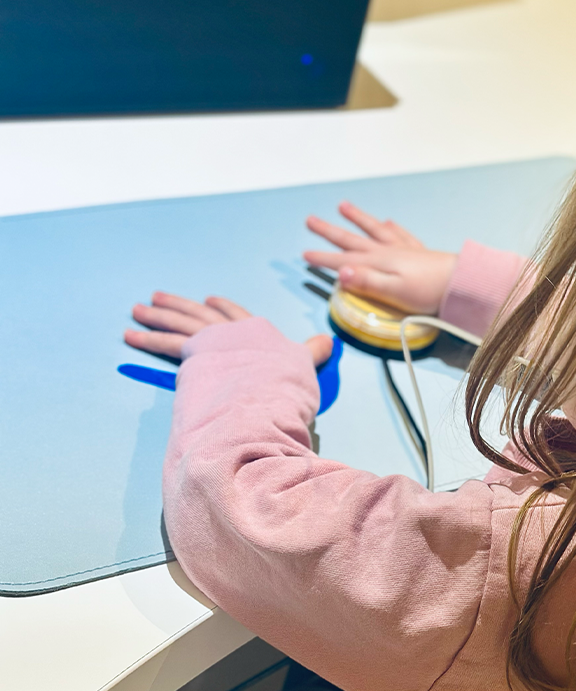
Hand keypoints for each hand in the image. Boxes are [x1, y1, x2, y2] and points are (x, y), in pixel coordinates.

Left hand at [125, 292, 332, 365]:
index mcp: (257, 331)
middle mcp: (231, 331)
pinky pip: (164, 343)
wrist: (268, 393)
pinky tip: (131, 335)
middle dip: (179, 305)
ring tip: (137, 310)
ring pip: (179, 322)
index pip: (236, 314)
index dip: (223, 308)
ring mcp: (209, 342)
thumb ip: (312, 352)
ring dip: (156, 316)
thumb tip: (330, 341)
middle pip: (201, 314)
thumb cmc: (289, 384)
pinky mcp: (190, 356)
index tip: (209, 302)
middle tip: (157, 298)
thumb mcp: (305, 366)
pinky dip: (147, 338)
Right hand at [304, 202, 456, 314]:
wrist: (461, 283)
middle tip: (310, 220)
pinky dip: (392, 227)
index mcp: (378, 263)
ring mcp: (403, 249)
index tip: (304, 255)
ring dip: (358, 219)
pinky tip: (388, 221)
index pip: (343, 260)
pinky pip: (400, 235)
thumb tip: (340, 273)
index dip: (323, 258)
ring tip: (343, 206)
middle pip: (353, 239)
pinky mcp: (419, 253)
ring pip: (374, 230)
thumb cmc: (428, 291)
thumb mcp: (393, 292)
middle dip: (330, 231)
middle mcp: (387, 252)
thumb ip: (367, 282)